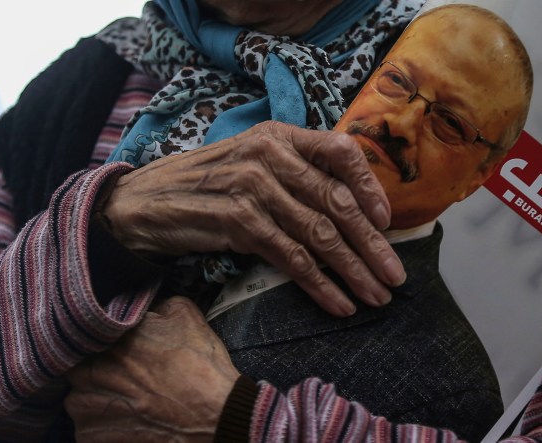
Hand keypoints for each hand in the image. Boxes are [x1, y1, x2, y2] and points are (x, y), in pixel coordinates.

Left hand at [65, 297, 239, 442]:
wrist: (215, 417)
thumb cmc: (200, 366)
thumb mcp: (184, 313)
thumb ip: (151, 304)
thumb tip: (140, 307)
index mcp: (106, 337)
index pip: (87, 331)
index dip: (102, 338)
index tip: (118, 345)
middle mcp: (88, 370)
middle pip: (79, 365)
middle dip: (98, 369)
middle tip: (126, 376)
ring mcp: (85, 408)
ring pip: (79, 398)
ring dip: (97, 398)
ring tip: (130, 401)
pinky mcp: (90, 438)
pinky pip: (87, 427)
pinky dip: (104, 425)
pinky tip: (131, 421)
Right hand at [103, 121, 405, 316]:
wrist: (146, 201)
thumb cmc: (205, 184)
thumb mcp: (250, 162)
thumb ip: (294, 172)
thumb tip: (347, 207)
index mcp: (279, 136)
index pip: (340, 151)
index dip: (370, 186)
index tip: (387, 220)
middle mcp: (270, 156)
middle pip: (337, 202)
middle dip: (372, 244)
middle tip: (395, 276)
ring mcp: (254, 188)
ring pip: (320, 234)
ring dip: (354, 270)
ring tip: (376, 296)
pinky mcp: (240, 222)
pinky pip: (293, 258)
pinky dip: (320, 285)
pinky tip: (338, 303)